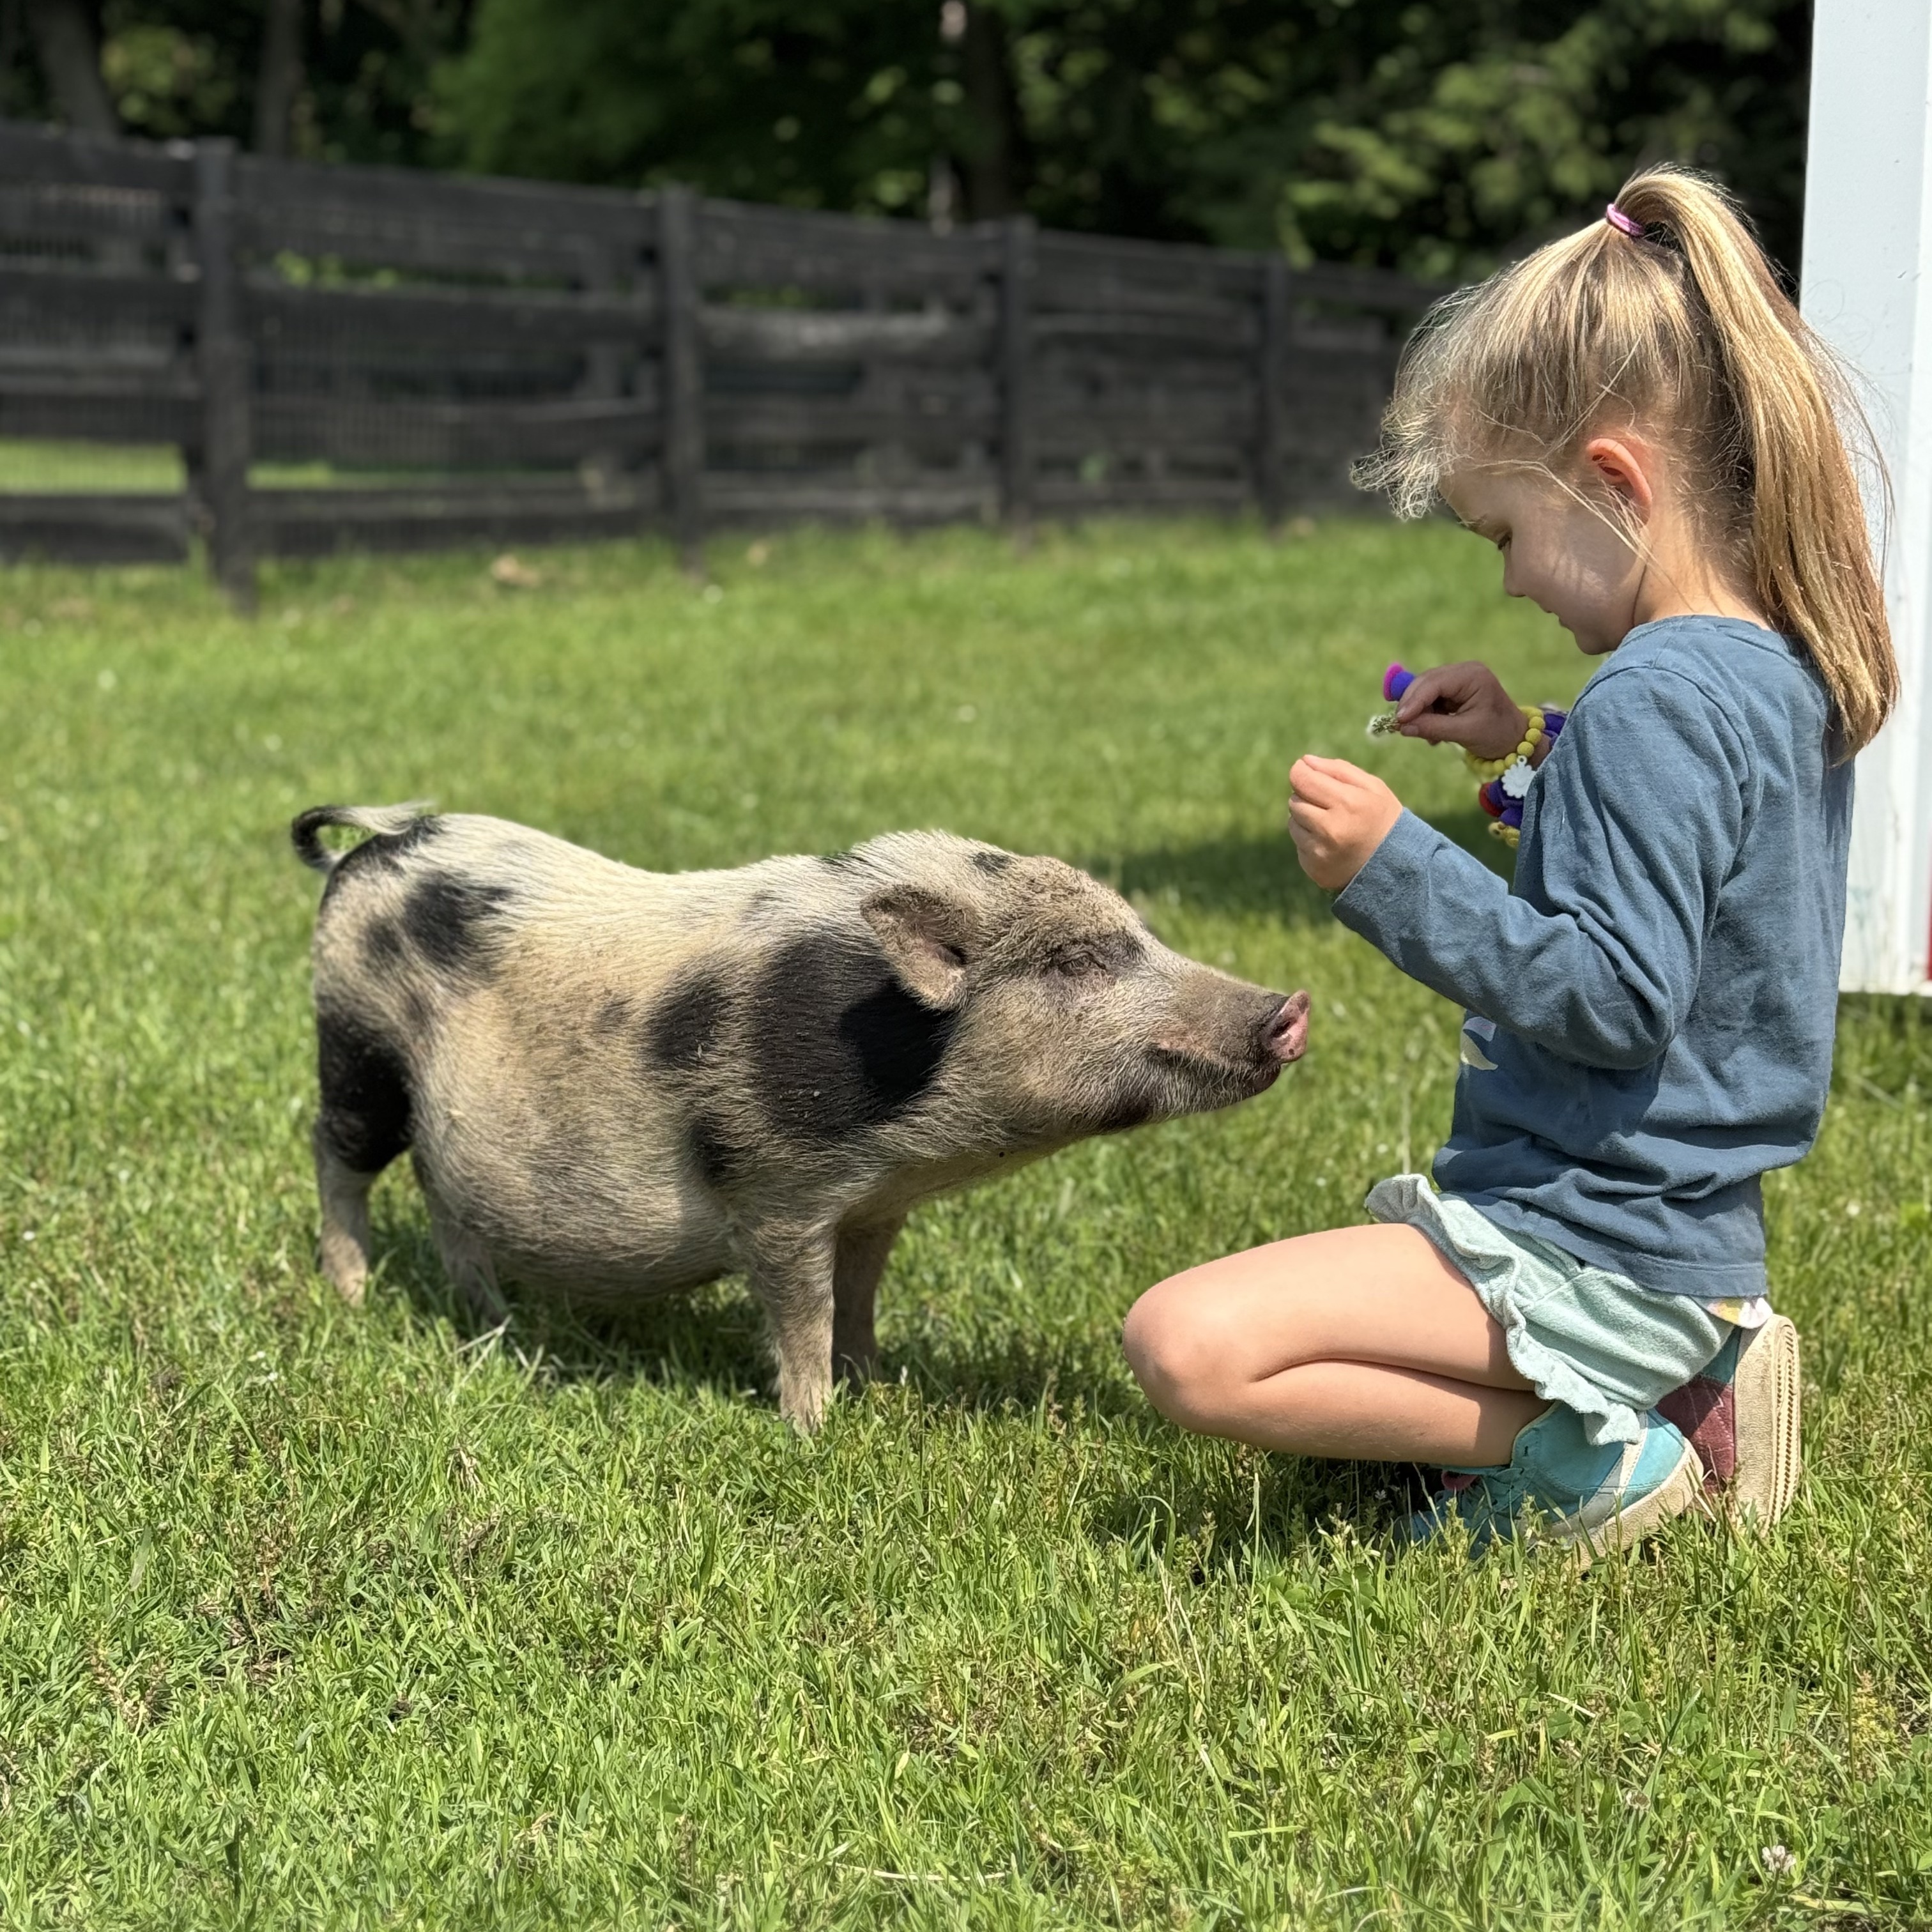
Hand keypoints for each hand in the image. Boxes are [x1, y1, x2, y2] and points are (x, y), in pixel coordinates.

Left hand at [1289, 756, 1402, 890]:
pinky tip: (1331, 843)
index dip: (1300, 772)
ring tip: (1332, 824)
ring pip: (1293, 822)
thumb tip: (1305, 761)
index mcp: (1348, 803)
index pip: (1302, 780)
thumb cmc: (1382, 819)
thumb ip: (1339, 770)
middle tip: (1329, 804)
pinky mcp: (1313, 867)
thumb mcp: (1373, 788)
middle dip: (1307, 797)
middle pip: (1295, 800)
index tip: (1304, 771)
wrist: (1395, 866)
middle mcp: (1331, 829)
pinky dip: (1310, 840)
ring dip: (1306, 819)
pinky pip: (1298, 844)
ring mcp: (1320, 851)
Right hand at [1394, 660, 1524, 759]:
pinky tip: (1429, 730)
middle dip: (1411, 704)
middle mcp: (1464, 671)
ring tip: (1420, 732)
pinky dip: (1425, 713)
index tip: (1399, 720)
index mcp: (1472, 676)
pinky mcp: (1453, 689)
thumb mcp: (1465, 733)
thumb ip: (1433, 728)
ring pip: (1424, 690)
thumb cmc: (1496, 734)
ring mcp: (1458, 678)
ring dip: (1418, 711)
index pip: (1434, 683)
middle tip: (1400, 726)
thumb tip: (1402, 727)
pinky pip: (1430, 697)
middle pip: (1425, 682)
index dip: (1413, 701)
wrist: (1514, 739)